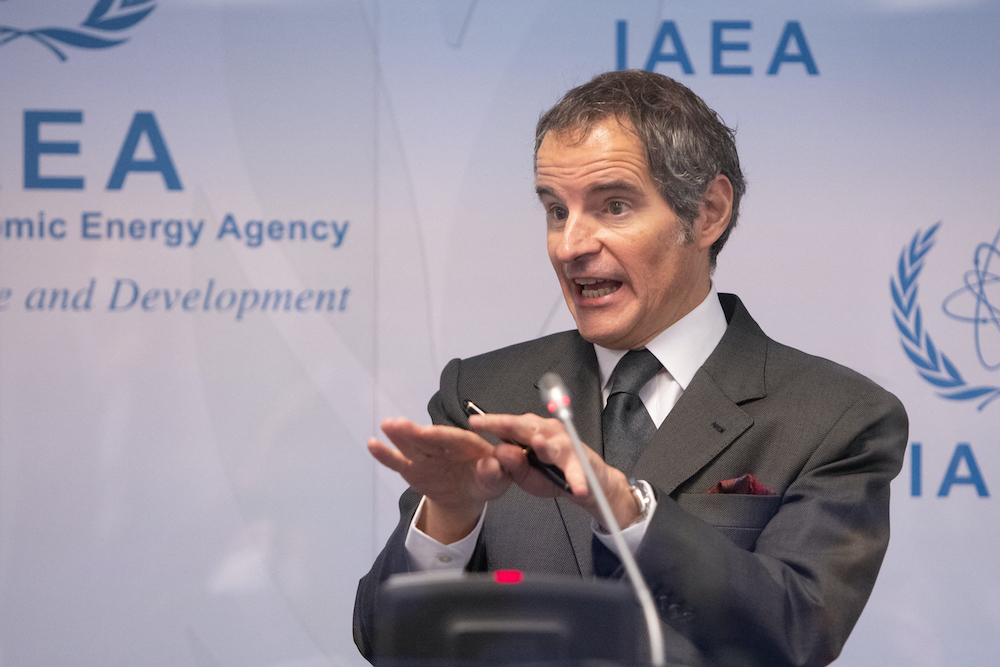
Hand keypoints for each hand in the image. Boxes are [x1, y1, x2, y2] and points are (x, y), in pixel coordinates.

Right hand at [367, 417, 511, 542]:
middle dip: (414, 432)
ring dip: (399, 435)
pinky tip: (372, 444)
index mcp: (467, 444)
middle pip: (428, 438)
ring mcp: (426, 455)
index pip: (453, 439)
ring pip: (411, 444)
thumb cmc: (489, 479)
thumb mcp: (499, 479)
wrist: (469, 491)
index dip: (441, 436)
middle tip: (399, 424)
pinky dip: (385, 454)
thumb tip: (493, 464)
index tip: (428, 433)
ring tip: (386, 425)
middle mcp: (443, 445)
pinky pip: (397, 461)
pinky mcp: (412, 467)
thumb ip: (497, 471)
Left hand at [468, 413, 640, 529]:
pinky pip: (579, 472)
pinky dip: (577, 480)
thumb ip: (513, 463)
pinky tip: (576, 487)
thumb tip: (499, 450)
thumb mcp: (527, 473)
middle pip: (529, 427)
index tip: (474, 423)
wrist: (588, 483)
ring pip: (555, 444)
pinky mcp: (583, 464)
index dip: (492, 423)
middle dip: (513, 425)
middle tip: (499, 423)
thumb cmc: (554, 473)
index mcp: (531, 433)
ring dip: (547, 446)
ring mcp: (567, 446)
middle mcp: (549, 433)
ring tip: (538, 445)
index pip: (509, 426)